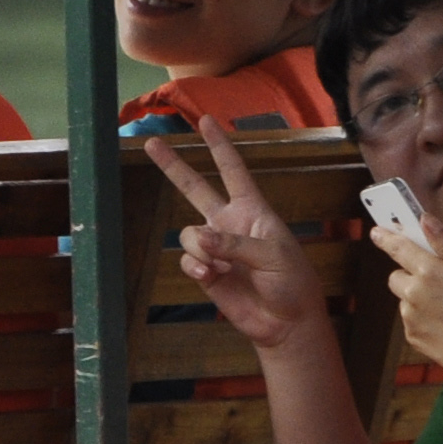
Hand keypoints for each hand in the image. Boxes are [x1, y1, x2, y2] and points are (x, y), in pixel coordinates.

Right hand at [146, 120, 331, 353]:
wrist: (285, 322)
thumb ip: (236, 244)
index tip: (206, 121)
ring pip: (188, 233)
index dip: (219, 145)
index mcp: (253, 210)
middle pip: (195, 188)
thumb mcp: (273, 256)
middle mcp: (230, 223)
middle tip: (151, 143)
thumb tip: (200, 238)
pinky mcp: (205, 271)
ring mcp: (216, 247)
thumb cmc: (291, 283)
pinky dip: (195, 267)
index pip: (233, 170)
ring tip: (220, 267)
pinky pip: (187, 259)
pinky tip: (210, 277)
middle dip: (173, 166)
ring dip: (200, 248)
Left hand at [373, 217, 442, 381]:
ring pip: (406, 297)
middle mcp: (412, 292)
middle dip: (413, 273)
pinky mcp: (412, 335)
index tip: (377, 231)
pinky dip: (424, 316)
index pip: (398, 247)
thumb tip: (425, 220)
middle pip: (398, 274)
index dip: (387, 237)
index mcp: (428, 271)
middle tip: (441, 280)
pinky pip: (412, 318)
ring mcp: (410, 316)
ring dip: (420, 296)